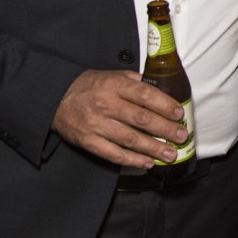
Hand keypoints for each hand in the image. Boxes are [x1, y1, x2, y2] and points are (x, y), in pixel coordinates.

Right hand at [51, 69, 187, 168]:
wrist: (55, 99)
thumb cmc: (89, 86)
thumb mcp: (112, 75)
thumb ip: (135, 81)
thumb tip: (162, 89)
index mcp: (114, 85)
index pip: (145, 95)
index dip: (165, 105)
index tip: (179, 114)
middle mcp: (106, 105)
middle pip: (141, 119)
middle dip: (165, 129)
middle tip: (181, 136)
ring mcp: (96, 125)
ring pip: (130, 139)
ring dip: (153, 148)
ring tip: (171, 154)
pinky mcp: (89, 142)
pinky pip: (114, 154)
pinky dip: (132, 160)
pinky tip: (147, 162)